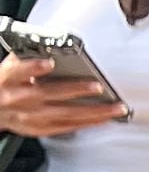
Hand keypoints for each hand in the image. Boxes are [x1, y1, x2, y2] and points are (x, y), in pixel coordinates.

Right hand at [0, 53, 124, 138]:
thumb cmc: (6, 83)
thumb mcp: (10, 65)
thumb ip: (28, 56)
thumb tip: (50, 42)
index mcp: (8, 77)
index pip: (18, 70)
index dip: (34, 67)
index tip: (50, 62)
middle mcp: (18, 98)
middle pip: (47, 94)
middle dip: (74, 90)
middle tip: (97, 87)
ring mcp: (29, 116)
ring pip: (63, 115)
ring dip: (91, 112)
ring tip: (114, 108)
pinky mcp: (38, 128)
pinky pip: (66, 127)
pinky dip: (87, 123)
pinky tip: (104, 119)